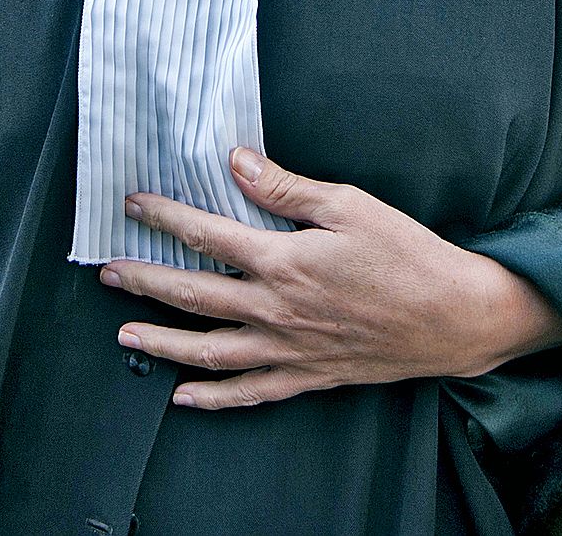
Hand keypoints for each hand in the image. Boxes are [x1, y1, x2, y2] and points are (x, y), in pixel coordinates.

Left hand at [99, 145, 559, 409]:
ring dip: (163, 343)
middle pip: (194, 296)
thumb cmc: (408, 255)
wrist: (455, 317)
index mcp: (284, 260)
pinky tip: (183, 397)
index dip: (165, 218)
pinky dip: (213, 398)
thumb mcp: (350, 205)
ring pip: (209, 352)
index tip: (133, 206)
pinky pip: (250, 393)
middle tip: (107, 274)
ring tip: (126, 335)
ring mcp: (290, 349)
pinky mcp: (308, 376)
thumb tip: (237, 162)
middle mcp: (277, 310)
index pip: (207, 235)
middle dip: (144, 283)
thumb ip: (287, 188)